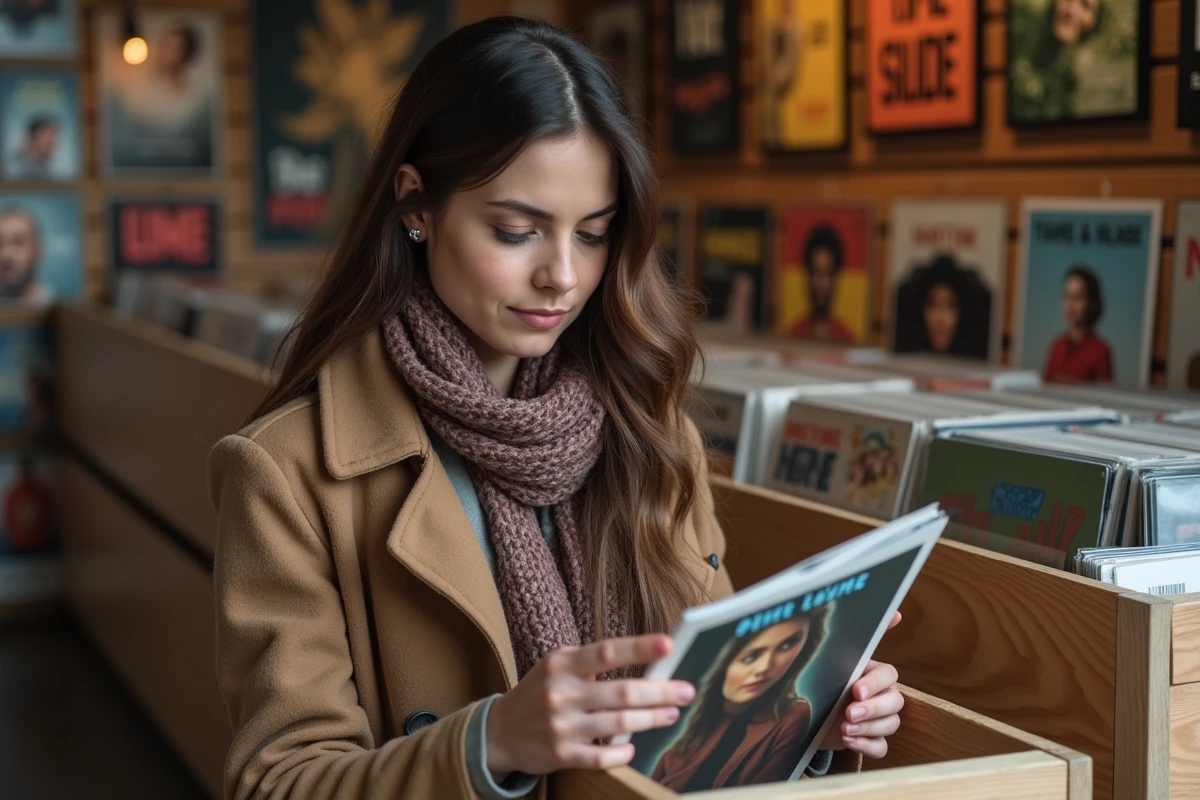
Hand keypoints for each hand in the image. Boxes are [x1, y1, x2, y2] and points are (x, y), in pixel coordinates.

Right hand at [485, 635, 695, 777]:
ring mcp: (561, 726)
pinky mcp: (561, 755)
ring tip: (671, 714)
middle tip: (686, 691)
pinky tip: (634, 748)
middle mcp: (561, 693)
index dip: (640, 648)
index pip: (607, 652)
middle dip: (659, 691)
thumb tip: (646, 660)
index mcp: (562, 664)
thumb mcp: (557, 666)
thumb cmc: (540, 692)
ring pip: (618, 724)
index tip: (669, 644)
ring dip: (650, 719)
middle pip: (621, 692)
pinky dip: (623, 753)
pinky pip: (602, 757)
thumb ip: (592, 662)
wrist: (500, 731)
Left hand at [819, 611, 903, 758]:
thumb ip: (858, 638)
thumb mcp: (833, 660)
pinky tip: (849, 740)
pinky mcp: (871, 739)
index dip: (875, 684)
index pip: (889, 675)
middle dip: (873, 709)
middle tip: (850, 712)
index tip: (856, 691)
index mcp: (874, 673)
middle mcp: (882, 694)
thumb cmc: (824, 681)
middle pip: (895, 702)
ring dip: (869, 728)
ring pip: (892, 724)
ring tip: (845, 728)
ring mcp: (878, 718)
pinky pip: (882, 746)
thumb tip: (892, 612)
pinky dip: (867, 745)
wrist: (806, 711)